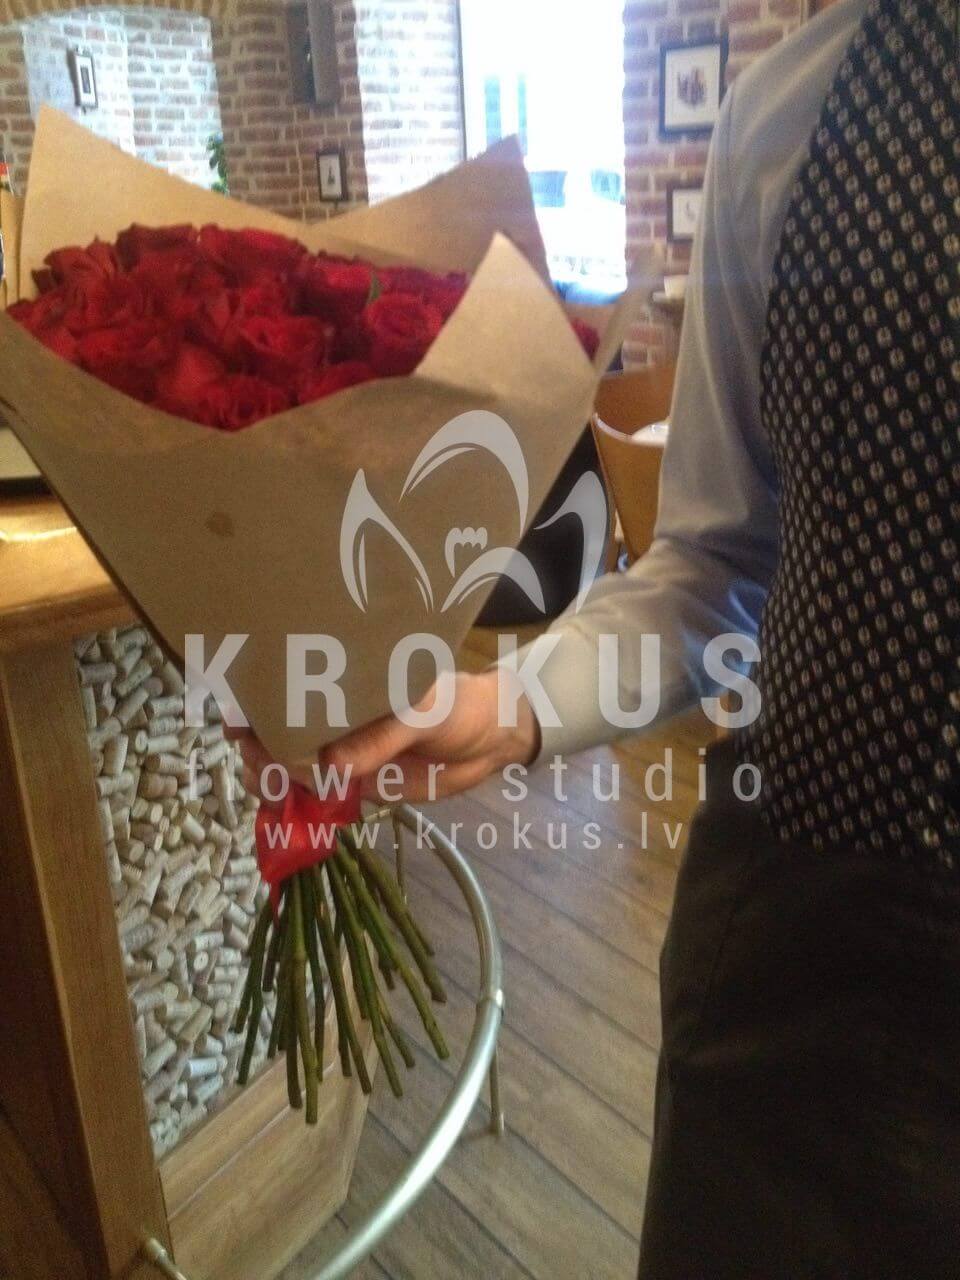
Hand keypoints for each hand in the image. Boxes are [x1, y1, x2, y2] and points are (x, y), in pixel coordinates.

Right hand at [229, 669, 539, 803]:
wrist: (487, 741)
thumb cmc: (457, 705)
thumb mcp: (424, 711)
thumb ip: (383, 736)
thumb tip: (334, 767)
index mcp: (342, 681)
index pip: (284, 685)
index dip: (254, 702)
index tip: (241, 726)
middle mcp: (330, 713)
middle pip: (272, 730)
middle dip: (258, 751)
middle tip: (267, 773)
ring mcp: (336, 749)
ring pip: (283, 766)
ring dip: (270, 782)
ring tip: (279, 797)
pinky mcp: (349, 784)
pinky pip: (310, 796)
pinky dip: (294, 808)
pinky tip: (290, 817)